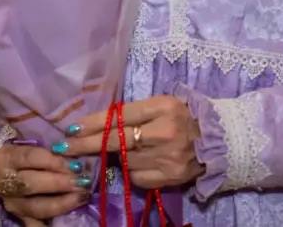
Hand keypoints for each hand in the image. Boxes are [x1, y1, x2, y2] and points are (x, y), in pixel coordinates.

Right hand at [0, 142, 88, 222]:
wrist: (14, 169)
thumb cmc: (29, 151)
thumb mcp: (34, 142)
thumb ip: (49, 146)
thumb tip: (70, 149)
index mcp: (7, 157)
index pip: (30, 157)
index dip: (53, 161)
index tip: (73, 163)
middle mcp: (5, 181)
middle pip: (31, 183)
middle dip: (58, 183)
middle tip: (80, 181)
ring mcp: (12, 202)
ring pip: (35, 207)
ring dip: (61, 203)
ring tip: (80, 197)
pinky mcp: (20, 217)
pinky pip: (34, 225)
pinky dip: (46, 226)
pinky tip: (63, 223)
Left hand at [60, 95, 201, 188]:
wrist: (218, 141)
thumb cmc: (183, 116)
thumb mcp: (161, 104)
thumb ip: (134, 111)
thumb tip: (99, 124)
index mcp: (163, 108)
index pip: (121, 116)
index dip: (94, 123)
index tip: (72, 129)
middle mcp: (164, 133)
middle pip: (117, 141)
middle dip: (87, 144)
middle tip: (65, 147)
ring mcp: (167, 158)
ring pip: (124, 161)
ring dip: (114, 157)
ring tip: (120, 149)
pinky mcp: (169, 178)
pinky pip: (137, 177)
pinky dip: (132, 171)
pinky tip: (141, 162)